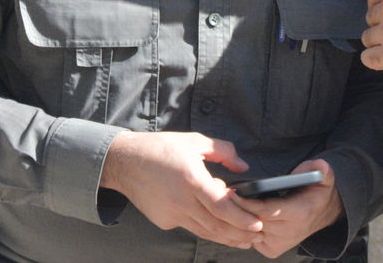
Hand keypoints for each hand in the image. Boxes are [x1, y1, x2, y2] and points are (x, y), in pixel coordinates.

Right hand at [100, 131, 262, 248]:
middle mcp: (182, 201)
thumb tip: (243, 167)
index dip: (242, 218)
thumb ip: (222, 150)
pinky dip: (206, 229)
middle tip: (257, 236)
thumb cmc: (160, 148)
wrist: (124, 162)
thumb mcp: (193, 141)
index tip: (257, 223)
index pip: (221, 206)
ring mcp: (172, 214)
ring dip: (226, 238)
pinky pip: (190, 227)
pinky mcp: (164, 221)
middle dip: (240, 234)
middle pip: (216, 226)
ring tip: (244, 241)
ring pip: (205, 232)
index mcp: (191, 179)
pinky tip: (218, 228)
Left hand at [231, 159, 342, 258]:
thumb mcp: (324, 176)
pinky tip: (233, 215)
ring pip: (249, 232)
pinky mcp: (272, 250)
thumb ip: (321, 169)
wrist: (322, 214)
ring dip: (235, 219)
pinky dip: (241, 228)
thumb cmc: (316, 191)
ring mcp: (280, 244)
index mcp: (300, 213)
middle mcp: (289, 232)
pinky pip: (250, 239)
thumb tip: (319, 166)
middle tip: (220, 193)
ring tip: (223, 202)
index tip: (232, 190)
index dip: (248, 201)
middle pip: (254, 221)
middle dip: (237, 208)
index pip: (267, 210)